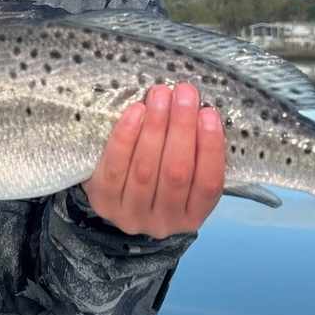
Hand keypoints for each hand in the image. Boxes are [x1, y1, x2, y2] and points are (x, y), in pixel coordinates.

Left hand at [82, 83, 225, 238]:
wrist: (116, 203)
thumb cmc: (157, 181)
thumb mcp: (184, 177)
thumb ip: (193, 153)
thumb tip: (197, 109)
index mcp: (193, 216)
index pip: (208, 184)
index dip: (210, 148)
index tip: (209, 113)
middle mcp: (164, 221)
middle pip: (176, 172)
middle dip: (182, 128)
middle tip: (185, 93)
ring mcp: (132, 214)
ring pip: (146, 168)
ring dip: (155, 126)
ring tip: (161, 95)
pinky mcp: (104, 201)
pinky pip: (115, 166)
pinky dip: (127, 136)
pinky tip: (136, 111)